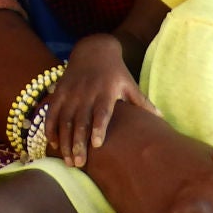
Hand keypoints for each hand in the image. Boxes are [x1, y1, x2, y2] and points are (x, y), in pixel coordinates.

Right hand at [47, 34, 159, 166]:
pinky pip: (52, 112)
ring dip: (64, 140)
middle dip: (78, 142)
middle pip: (80, 120)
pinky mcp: (59, 92)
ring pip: (64, 119)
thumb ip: (142, 102)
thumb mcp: (130, 83)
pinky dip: (50, 128)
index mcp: (106, 91)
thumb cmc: (116, 72)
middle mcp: (86, 92)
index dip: (99, 127)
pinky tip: (53, 144)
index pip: (101, 111)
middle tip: (79, 163)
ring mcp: (71, 92)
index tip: (97, 145)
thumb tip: (162, 118)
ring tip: (68, 160)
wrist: (93, 50)